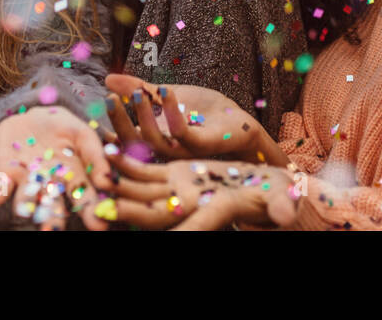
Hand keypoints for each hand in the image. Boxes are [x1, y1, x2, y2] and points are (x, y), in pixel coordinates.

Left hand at [0, 106, 113, 230]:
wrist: (32, 115)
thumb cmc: (64, 128)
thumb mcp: (83, 134)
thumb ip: (95, 154)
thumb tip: (107, 180)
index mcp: (73, 179)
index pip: (83, 198)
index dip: (90, 211)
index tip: (99, 225)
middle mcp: (50, 186)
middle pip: (53, 207)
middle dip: (53, 220)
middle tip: (53, 231)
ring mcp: (27, 181)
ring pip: (26, 198)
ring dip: (24, 205)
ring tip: (24, 211)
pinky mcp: (5, 173)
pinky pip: (0, 186)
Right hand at [104, 74, 260, 159]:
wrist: (237, 120)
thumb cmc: (201, 111)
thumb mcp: (165, 96)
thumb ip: (139, 89)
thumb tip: (107, 78)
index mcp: (154, 141)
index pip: (124, 140)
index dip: (108, 128)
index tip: (96, 111)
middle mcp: (165, 151)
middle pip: (133, 144)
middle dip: (119, 121)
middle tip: (109, 98)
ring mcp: (183, 151)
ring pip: (154, 141)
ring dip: (143, 115)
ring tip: (139, 92)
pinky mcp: (202, 145)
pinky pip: (182, 133)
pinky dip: (171, 111)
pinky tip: (166, 90)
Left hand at [109, 153, 298, 230]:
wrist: (267, 186)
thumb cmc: (278, 195)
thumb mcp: (281, 199)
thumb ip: (281, 206)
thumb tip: (285, 216)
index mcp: (216, 210)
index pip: (193, 226)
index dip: (177, 231)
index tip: (152, 235)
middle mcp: (191, 205)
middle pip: (155, 212)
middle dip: (129, 210)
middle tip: (103, 209)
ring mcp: (179, 189)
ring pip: (143, 190)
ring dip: (119, 184)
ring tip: (96, 175)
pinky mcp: (174, 174)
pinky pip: (145, 169)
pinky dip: (126, 160)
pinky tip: (106, 147)